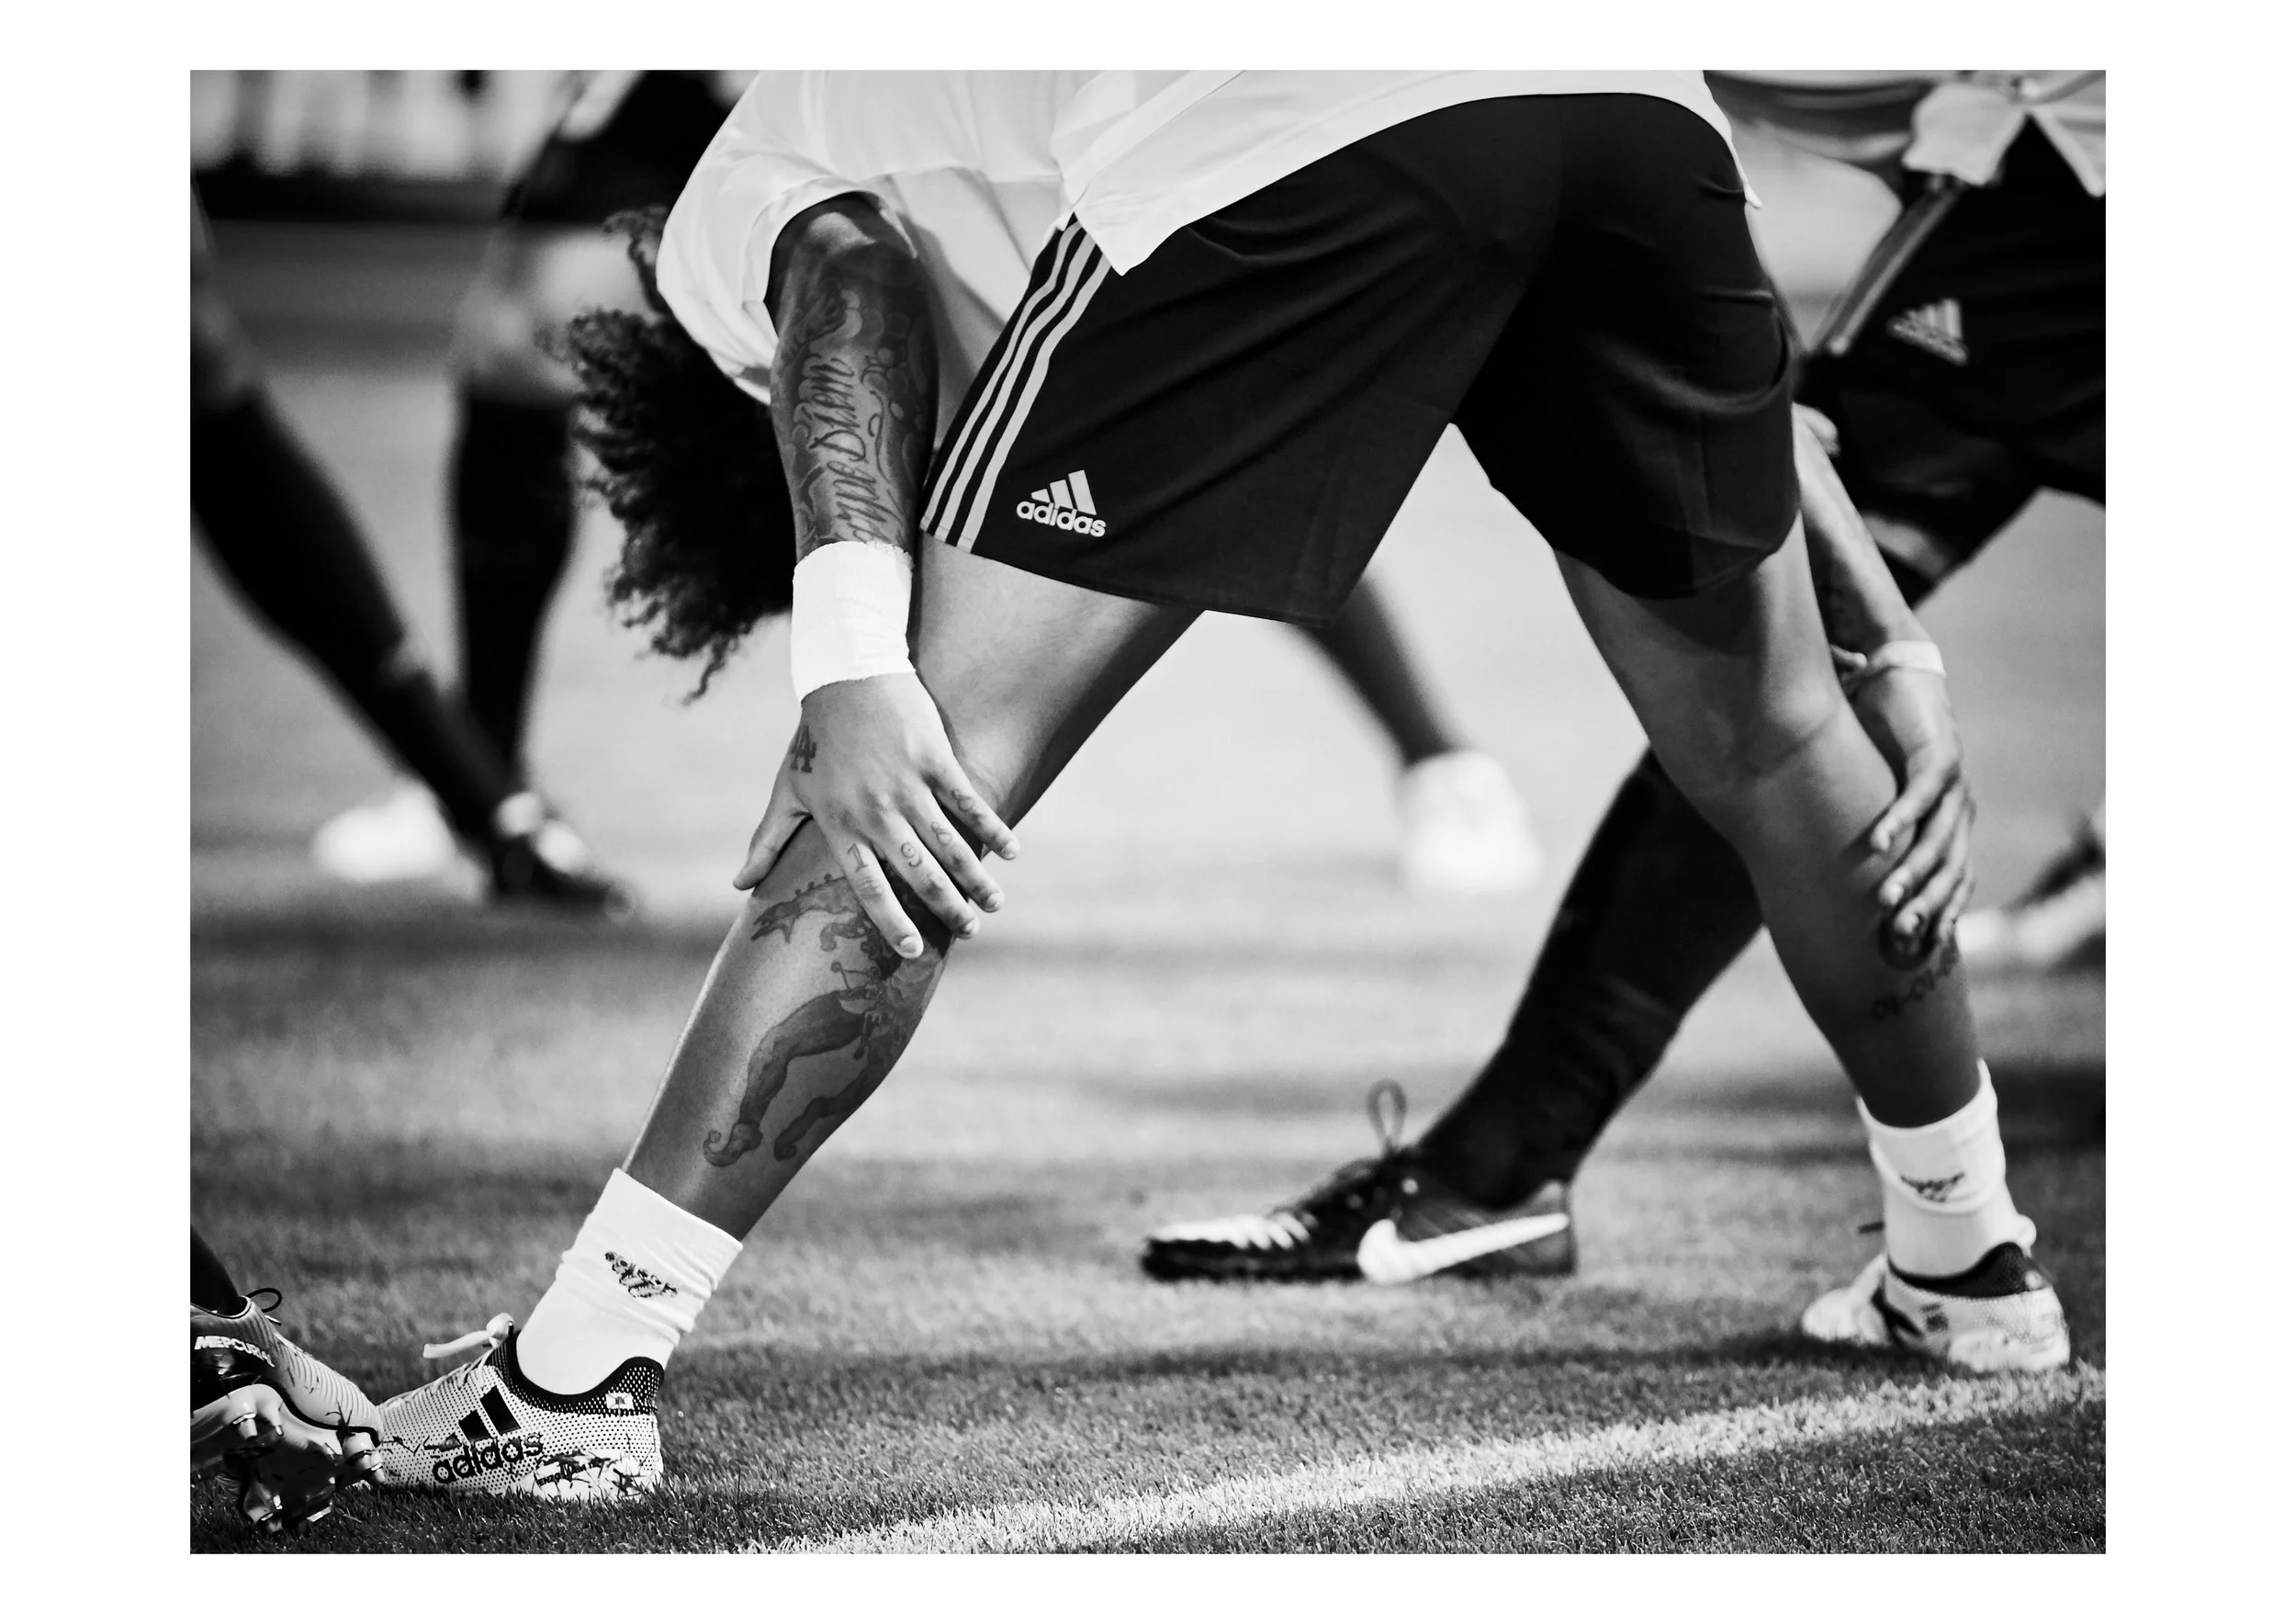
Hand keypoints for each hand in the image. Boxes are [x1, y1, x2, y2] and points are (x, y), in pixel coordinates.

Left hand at [731, 672, 1017, 956]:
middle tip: (970, 931)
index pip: (868, 887)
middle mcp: (876, 812)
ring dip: (974, 877)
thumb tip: (741, 884)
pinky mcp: (934, 760)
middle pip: (917, 873)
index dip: (892, 921)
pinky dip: (992, 827)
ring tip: (994, 906)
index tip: (914, 951)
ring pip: (948, 844)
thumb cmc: (813, 740)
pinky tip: (1012, 852)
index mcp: (841, 826)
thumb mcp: (786, 791)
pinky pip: (968, 802)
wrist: (844, 676)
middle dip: (947, 907)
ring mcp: (907, 786)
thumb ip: (766, 841)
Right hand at [1848, 665, 1975, 957]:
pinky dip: (1899, 820)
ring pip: (1938, 839)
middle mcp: (1958, 807)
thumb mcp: (1867, 787)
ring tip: (1884, 900)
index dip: (1938, 912)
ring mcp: (1955, 783)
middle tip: (1898, 936)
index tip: (1912, 947)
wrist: (1901, 669)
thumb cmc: (1879, 734)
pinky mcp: (1941, 754)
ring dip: (1911, 871)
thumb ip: (1854, 821)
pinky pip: (1922, 795)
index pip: (1953, 878)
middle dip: (1925, 905)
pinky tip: (1877, 845)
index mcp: (1947, 820)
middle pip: (1950, 869)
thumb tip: (1814, 862)